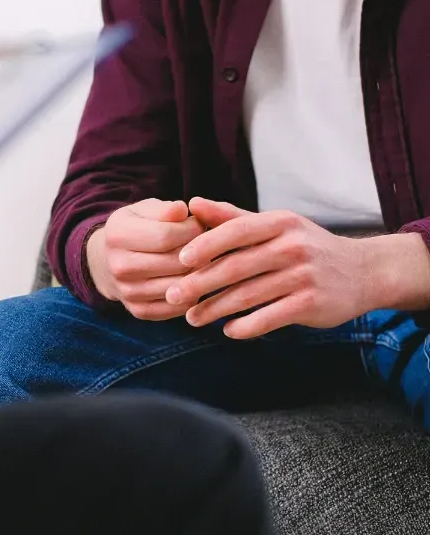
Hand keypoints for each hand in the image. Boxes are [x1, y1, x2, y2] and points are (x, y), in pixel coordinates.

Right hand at [86, 199, 204, 320]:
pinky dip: (191, 294)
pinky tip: (190, 279)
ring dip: (197, 273)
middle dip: (198, 252)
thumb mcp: (144, 210)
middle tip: (205, 245)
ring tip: (199, 261)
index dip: (191, 229)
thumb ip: (165, 209)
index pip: (166, 235)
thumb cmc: (135, 229)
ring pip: (179, 285)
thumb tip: (183, 211)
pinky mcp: (139, 311)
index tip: (199, 225)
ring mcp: (127, 292)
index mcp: (117, 235)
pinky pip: (177, 306)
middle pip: (175, 262)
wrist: (108, 262)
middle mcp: (118, 266)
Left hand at [165, 198, 409, 338]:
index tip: (180, 260)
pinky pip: (269, 318)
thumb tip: (192, 203)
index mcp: (280, 223)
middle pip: (236, 266)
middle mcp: (293, 247)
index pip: (236, 231)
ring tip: (192, 319)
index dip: (206, 245)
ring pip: (247, 296)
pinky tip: (228, 331)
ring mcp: (303, 276)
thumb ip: (231, 217)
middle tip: (173, 296)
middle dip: (200, 283)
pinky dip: (245, 327)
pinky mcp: (311, 304)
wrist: (362, 273)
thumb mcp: (274, 226)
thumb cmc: (305, 247)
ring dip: (214, 309)